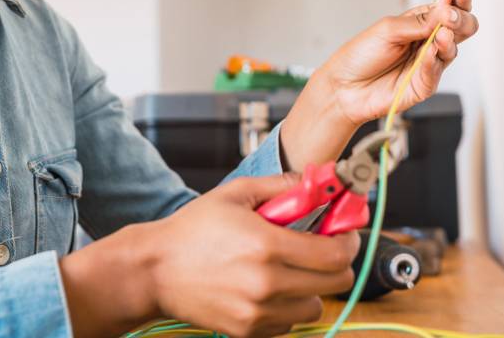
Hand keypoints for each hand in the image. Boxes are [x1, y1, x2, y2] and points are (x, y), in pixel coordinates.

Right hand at [144, 174, 359, 337]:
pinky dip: (289, 306)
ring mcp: (259, 312)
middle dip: (336, 262)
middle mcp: (267, 284)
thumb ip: (280, 185)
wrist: (155, 271)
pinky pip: (290, 323)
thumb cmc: (192, 230)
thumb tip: (315, 181)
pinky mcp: (249, 331)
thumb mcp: (235, 194)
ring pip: (316, 306)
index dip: (348, 240)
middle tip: (322, 248)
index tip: (344, 233)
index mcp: (267, 245)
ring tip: (290, 268)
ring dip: (312, 286)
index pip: (335, 253)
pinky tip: (269, 287)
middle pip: (336, 282)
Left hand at [323, 0, 478, 125]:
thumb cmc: (362, 54)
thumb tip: (446, 4)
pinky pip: (435, 72)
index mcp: (421, 22)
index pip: (449, 7)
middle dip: (461, 18)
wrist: (344, 85)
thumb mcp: (388, 29)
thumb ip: (419, 21)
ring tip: (442, 33)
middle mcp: (429, 42)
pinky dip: (433, 61)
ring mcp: (429, 64)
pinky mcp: (424, 85)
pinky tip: (430, 52)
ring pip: (452, 50)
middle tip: (451, 15)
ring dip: (449, 39)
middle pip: (461, 28)